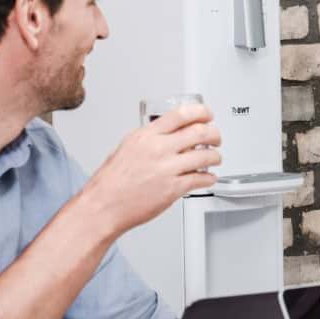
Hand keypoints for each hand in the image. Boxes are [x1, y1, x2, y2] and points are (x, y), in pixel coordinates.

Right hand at [81, 104, 221, 235]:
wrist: (103, 206)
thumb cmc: (111, 181)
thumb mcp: (127, 147)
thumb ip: (150, 138)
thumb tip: (169, 132)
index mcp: (146, 136)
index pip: (181, 114)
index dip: (201, 112)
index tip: (208, 115)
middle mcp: (158, 149)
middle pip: (199, 132)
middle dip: (215, 133)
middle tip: (217, 137)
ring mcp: (166, 169)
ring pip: (205, 155)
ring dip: (216, 156)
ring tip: (215, 158)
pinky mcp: (173, 189)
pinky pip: (201, 179)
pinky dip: (209, 178)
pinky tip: (208, 178)